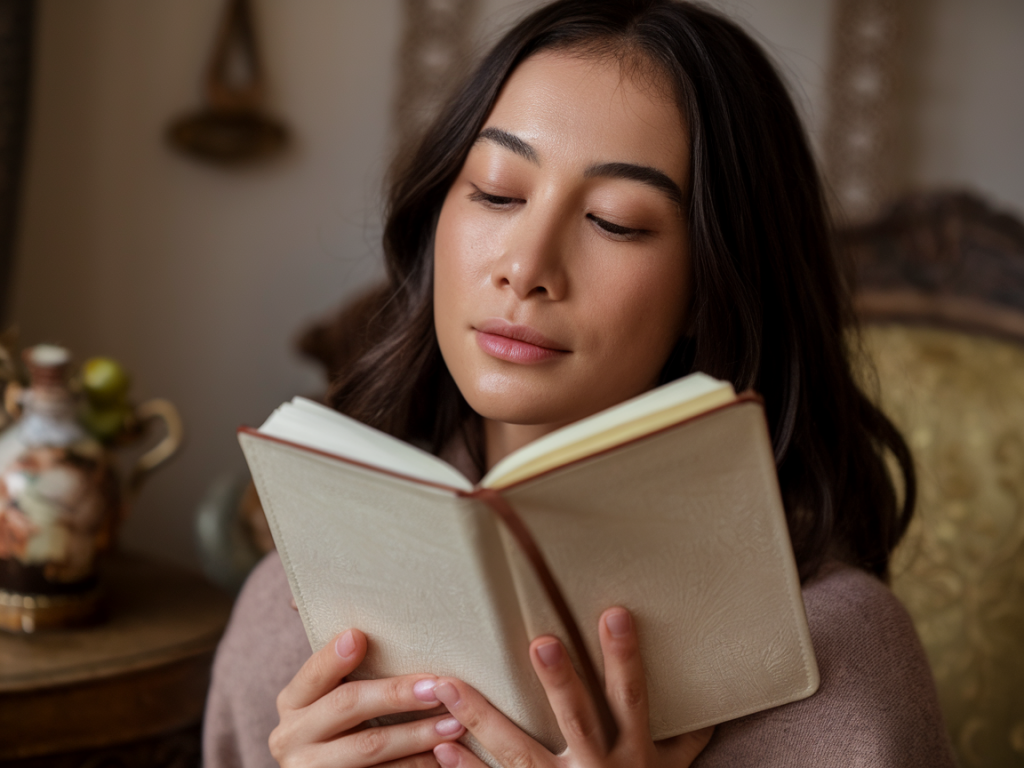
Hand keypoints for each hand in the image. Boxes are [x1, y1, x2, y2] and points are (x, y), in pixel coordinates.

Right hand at [270, 628, 465, 766]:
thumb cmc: (342, 721)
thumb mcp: (329, 691)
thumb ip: (336, 658)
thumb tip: (306, 597)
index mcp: (293, 702)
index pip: (313, 673)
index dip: (334, 657)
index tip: (361, 636)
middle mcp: (292, 737)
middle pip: (347, 707)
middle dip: (395, 695)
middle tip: (437, 686)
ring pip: (370, 749)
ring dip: (417, 735)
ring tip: (455, 723)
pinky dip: (416, 766)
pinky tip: (443, 755)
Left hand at [429, 607, 713, 767]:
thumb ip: (683, 744)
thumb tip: (709, 710)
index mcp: (633, 756)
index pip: (631, 699)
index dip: (625, 658)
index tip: (614, 614)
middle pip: (578, 719)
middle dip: (561, 681)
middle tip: (541, 641)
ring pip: (519, 751)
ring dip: (482, 718)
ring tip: (449, 685)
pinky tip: (440, 748)